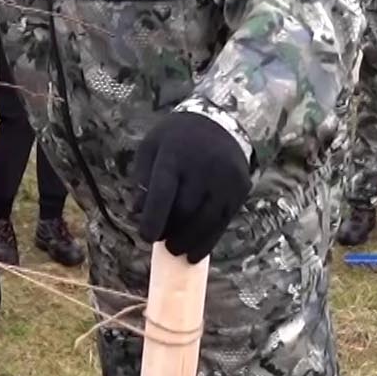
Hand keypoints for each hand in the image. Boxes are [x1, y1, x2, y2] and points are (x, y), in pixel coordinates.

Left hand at [132, 111, 251, 263]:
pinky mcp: (239, 189)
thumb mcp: (152, 147)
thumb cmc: (175, 140)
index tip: (147, 237)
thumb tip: (137, 212)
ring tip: (175, 250)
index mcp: (174, 154)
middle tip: (160, 240)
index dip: (154, 217)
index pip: (163, 191)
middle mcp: (203, 166)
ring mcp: (225, 179)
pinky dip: (207, 242)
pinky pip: (222, 223)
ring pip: (205, 221)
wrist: (219, 123)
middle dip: (170, 230)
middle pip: (184, 210)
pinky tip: (194, 253)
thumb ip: (142, 179)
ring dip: (188, 241)